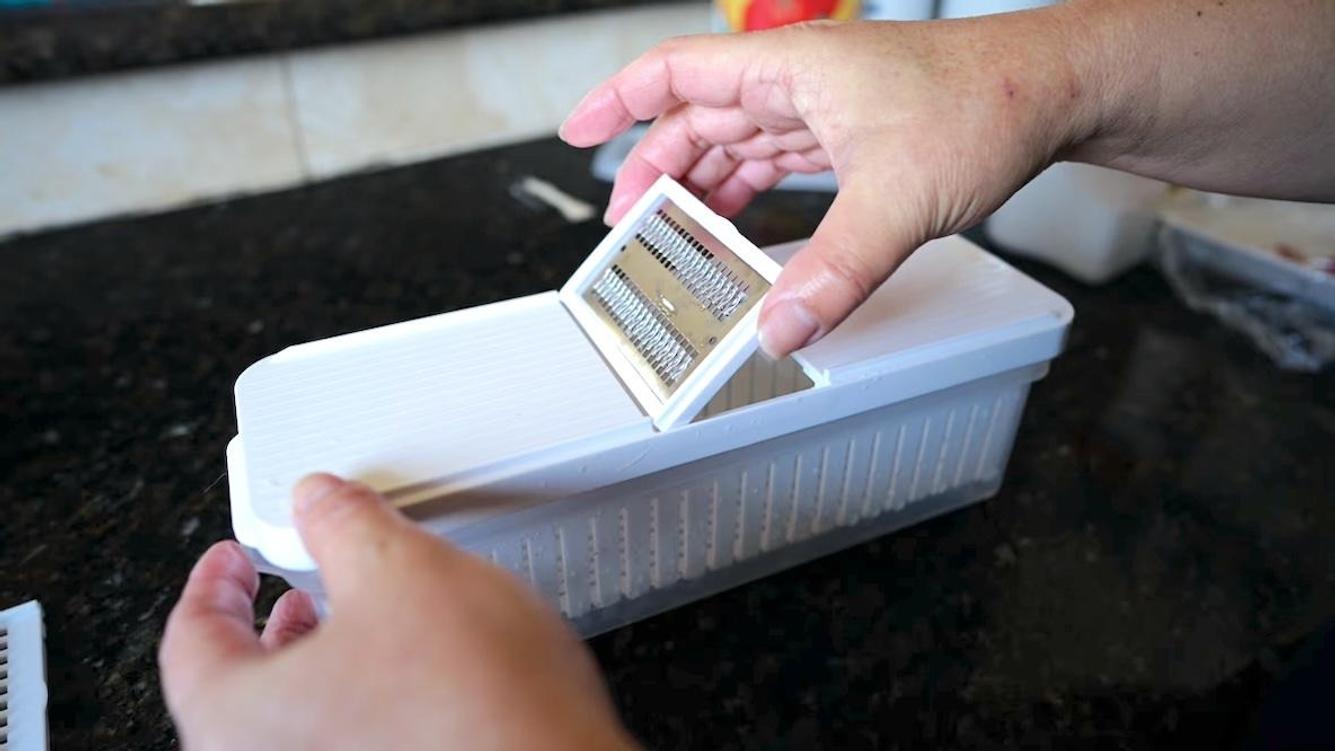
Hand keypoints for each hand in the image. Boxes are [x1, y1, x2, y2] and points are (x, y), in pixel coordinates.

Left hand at [159, 474, 636, 750]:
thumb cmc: (472, 704)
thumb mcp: (400, 569)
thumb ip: (343, 522)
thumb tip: (320, 500)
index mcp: (238, 719)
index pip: (190, 642)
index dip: (210, 583)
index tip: (230, 556)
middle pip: (241, 686)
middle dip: (271, 624)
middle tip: (294, 584)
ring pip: (298, 717)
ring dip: (323, 658)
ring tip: (363, 618)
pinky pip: (349, 737)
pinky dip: (364, 695)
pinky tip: (415, 666)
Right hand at [560, 15, 1092, 356]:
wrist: (1057, 90)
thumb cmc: (987, 102)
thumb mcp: (900, 197)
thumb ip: (835, 270)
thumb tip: (780, 328)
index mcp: (789, 68)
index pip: (673, 72)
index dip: (616, 101)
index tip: (577, 132)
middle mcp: (799, 80)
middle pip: (698, 118)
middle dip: (656, 170)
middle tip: (627, 226)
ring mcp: (825, 106)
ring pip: (737, 142)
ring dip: (703, 187)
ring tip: (675, 237)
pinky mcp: (852, 133)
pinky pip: (778, 160)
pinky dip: (750, 193)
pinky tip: (739, 227)